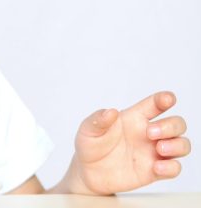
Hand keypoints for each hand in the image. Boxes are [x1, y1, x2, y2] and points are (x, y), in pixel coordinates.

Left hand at [64, 91, 190, 194]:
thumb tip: (110, 111)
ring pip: (182, 144)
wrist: (87, 172)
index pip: (155, 104)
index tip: (168, 99)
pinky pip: (174, 168)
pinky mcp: (154, 171)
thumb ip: (98, 120)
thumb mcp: (88, 129)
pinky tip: (157, 167)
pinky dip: (171, 167)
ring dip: (177, 145)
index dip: (165, 99)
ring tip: (159, 149)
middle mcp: (149, 133)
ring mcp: (153, 152)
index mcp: (135, 117)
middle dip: (170, 126)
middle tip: (150, 133)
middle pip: (176, 123)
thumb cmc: (91, 145)